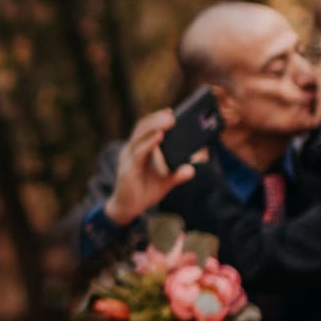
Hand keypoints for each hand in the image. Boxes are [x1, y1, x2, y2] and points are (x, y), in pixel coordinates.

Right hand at [105, 107, 196, 224]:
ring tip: (169, 121)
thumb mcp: (165, 182)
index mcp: (138, 150)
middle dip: (156, 119)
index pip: (144, 128)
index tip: (171, 111)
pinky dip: (150, 142)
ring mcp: (127, 159)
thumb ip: (177, 175)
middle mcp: (130, 151)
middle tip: (172, 114)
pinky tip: (160, 136)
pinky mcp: (128, 169)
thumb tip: (192, 169)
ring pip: (139, 136)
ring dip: (155, 126)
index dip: (155, 118)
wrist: (128, 209)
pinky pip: (139, 151)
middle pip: (141, 128)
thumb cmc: (143, 192)